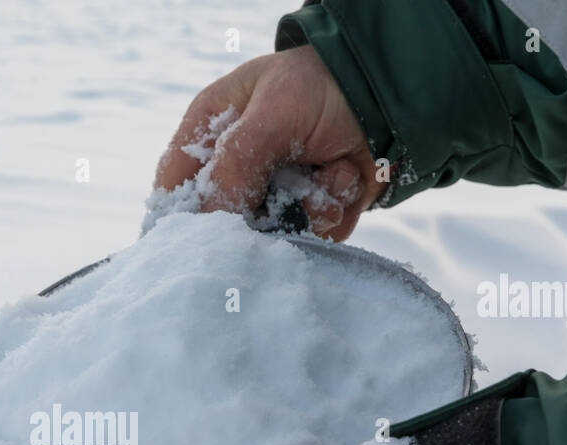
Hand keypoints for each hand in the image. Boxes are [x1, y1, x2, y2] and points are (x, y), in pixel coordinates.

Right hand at [154, 47, 384, 240]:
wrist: (391, 98)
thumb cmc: (324, 86)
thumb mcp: (274, 112)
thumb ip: (236, 162)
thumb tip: (211, 219)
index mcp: (210, 132)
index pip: (174, 185)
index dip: (180, 216)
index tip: (200, 237)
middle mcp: (236, 169)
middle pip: (221, 224)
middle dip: (257, 216)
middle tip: (284, 192)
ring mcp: (271, 195)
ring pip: (269, 235)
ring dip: (307, 207)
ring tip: (328, 170)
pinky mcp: (306, 215)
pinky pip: (309, 237)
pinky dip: (333, 208)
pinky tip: (344, 175)